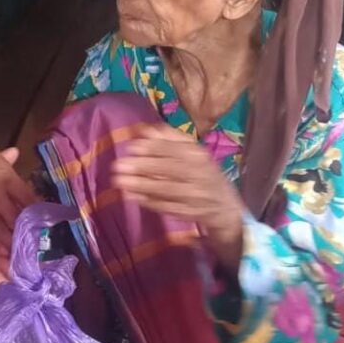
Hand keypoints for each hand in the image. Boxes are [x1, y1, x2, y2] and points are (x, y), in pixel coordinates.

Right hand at [0, 119, 34, 255]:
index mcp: (4, 175)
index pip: (25, 193)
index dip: (33, 205)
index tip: (38, 213)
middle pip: (17, 215)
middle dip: (24, 227)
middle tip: (33, 237)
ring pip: (4, 230)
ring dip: (12, 239)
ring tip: (20, 248)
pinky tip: (0, 253)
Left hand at [111, 124, 245, 271]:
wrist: (225, 205)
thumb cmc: (202, 172)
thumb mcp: (192, 152)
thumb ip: (169, 138)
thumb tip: (145, 129)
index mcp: (198, 155)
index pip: (173, 149)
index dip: (152, 148)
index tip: (131, 148)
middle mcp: (199, 174)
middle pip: (168, 169)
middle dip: (142, 167)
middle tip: (118, 165)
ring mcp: (195, 195)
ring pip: (165, 189)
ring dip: (140, 185)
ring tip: (119, 181)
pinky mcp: (189, 212)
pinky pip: (166, 206)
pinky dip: (147, 201)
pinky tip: (131, 196)